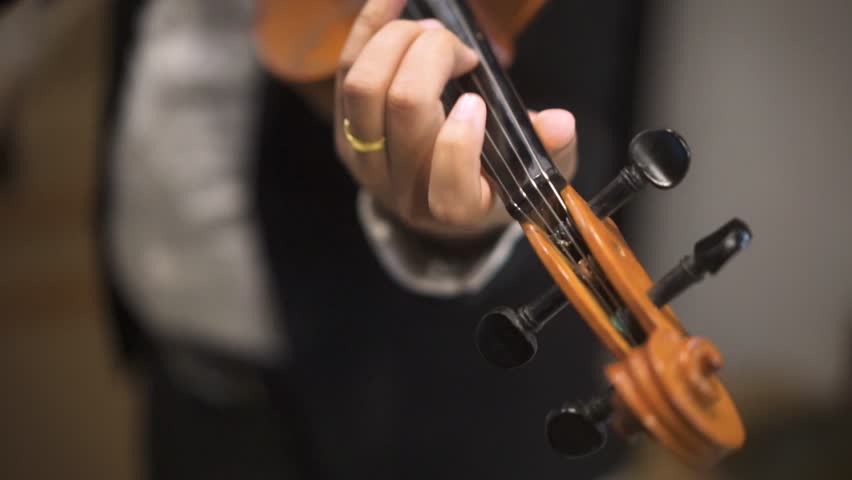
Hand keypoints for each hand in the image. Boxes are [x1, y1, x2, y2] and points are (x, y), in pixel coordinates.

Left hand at [334, 0, 577, 240]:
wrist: (435, 200)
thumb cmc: (491, 178)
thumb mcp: (529, 171)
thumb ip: (550, 149)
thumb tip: (561, 122)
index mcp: (457, 209)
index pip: (450, 189)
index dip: (461, 141)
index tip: (477, 102)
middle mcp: (405, 190)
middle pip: (405, 109)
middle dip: (436, 57)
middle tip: (462, 51)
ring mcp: (367, 163)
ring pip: (364, 87)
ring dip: (399, 40)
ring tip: (430, 32)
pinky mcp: (345, 134)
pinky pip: (346, 71)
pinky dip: (369, 28)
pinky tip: (393, 0)